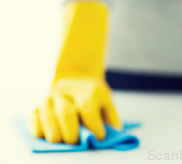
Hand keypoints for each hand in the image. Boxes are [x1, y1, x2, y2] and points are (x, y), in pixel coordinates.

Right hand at [28, 0, 117, 143]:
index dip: (94, 128)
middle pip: (67, 113)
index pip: (89, 110)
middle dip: (71, 132)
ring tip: (59, 140)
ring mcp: (51, 97)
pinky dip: (38, 128)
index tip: (97, 138)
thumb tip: (111, 139)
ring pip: (49, 115)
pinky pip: (34, 118)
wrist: (74, 76)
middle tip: (75, 142)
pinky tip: (44, 135)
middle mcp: (68, 91)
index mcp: (90, 91)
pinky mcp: (36, 105)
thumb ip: (111, 121)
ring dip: (54, 131)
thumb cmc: (93, 98)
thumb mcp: (107, 103)